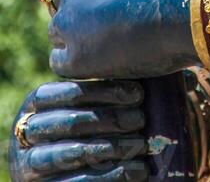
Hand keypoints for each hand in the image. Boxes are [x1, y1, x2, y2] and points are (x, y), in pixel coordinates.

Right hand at [9, 80, 145, 181]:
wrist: (66, 172)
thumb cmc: (82, 130)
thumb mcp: (81, 108)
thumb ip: (96, 95)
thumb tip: (137, 81)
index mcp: (34, 103)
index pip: (68, 92)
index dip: (104, 91)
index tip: (137, 94)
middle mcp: (26, 132)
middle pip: (71, 121)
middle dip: (111, 119)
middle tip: (140, 119)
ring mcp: (28, 165)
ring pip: (74, 152)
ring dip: (113, 147)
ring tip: (140, 144)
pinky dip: (110, 175)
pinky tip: (134, 169)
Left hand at [47, 0, 199, 79]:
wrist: (194, 4)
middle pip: (60, 5)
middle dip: (77, 12)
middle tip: (104, 22)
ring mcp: (69, 23)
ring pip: (60, 34)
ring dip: (78, 38)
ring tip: (110, 43)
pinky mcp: (77, 57)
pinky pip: (61, 62)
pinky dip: (78, 62)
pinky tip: (101, 61)